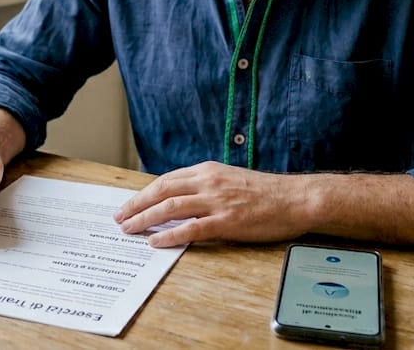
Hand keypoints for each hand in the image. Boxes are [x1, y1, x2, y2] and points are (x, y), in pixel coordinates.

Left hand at [114, 161, 309, 247]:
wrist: (295, 198)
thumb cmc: (266, 192)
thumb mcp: (230, 179)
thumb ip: (205, 186)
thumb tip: (180, 199)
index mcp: (207, 170)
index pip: (166, 180)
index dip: (144, 193)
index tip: (129, 204)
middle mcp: (208, 182)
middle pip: (161, 191)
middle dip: (136, 205)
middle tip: (119, 218)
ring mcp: (217, 201)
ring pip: (170, 207)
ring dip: (145, 219)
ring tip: (129, 229)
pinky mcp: (227, 221)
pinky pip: (191, 228)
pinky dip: (169, 235)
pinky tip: (155, 242)